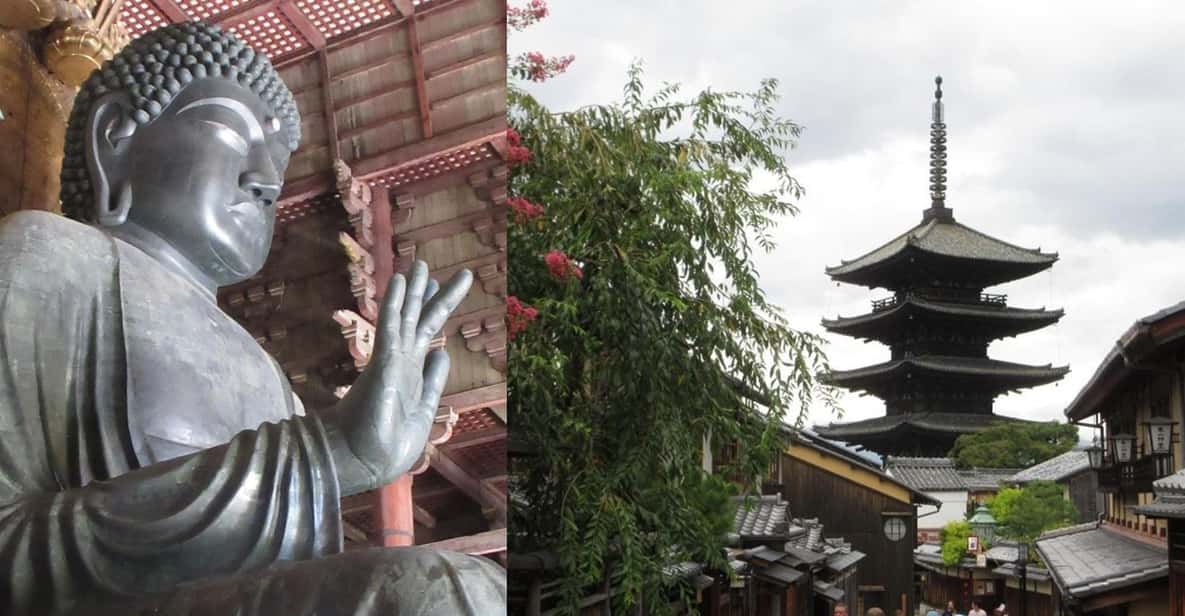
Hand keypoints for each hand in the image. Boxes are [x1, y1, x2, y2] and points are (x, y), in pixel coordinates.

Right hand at [327, 261, 471, 493]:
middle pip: (419, 319)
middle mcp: (402, 361)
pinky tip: (399, 279)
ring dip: (414, 289)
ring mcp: (392, 359)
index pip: (425, 334)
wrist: (366, 462)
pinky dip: (395, 302)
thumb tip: (443, 353)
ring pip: (406, 316)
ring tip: (420, 262)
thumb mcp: (424, 410)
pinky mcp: (384, 361)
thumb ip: (433, 381)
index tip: (438, 289)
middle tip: (433, 267)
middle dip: (430, 294)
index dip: (434, 311)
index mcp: (413, 374)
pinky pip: (391, 325)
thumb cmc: (390, 445)